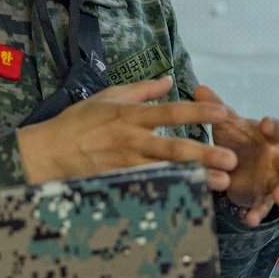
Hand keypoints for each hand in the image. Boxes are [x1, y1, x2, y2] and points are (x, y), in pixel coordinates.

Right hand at [16, 77, 238, 187]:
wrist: (46, 152)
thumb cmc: (76, 122)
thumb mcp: (107, 97)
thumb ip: (141, 89)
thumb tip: (168, 79)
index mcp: (129, 114)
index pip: (170, 111)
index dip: (197, 112)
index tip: (223, 113)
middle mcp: (130, 139)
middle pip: (173, 147)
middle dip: (204, 153)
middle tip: (231, 159)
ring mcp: (124, 164)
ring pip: (166, 171)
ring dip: (195, 177)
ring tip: (220, 183)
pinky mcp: (118, 182)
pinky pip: (149, 187)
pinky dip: (171, 192)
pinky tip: (191, 197)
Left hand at [197, 85, 278, 225]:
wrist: (234, 167)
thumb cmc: (237, 140)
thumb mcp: (226, 125)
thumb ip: (216, 108)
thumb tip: (199, 88)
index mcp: (269, 137)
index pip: (277, 128)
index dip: (273, 126)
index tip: (267, 124)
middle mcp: (277, 158)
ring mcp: (273, 179)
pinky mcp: (263, 197)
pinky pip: (264, 206)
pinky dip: (258, 213)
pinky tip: (250, 219)